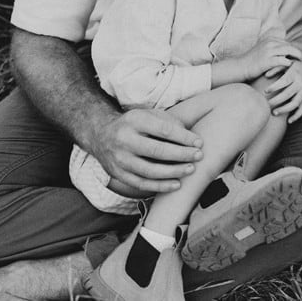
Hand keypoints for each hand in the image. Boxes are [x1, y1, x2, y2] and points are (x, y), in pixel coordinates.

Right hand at [89, 107, 203, 193]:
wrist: (102, 135)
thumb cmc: (135, 124)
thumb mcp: (149, 115)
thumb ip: (169, 122)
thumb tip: (190, 138)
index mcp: (134, 120)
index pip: (164, 130)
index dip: (184, 137)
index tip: (199, 142)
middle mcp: (125, 140)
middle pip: (157, 150)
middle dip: (181, 154)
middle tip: (199, 156)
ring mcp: (120, 159)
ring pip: (150, 170)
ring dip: (174, 172)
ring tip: (191, 169)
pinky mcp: (118, 174)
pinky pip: (142, 184)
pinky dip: (161, 186)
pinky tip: (176, 184)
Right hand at [241, 36, 301, 79]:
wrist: (240, 66)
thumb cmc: (251, 61)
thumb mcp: (262, 50)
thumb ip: (272, 48)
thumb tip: (284, 52)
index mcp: (269, 40)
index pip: (286, 43)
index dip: (293, 49)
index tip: (298, 55)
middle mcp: (270, 43)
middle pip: (290, 46)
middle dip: (297, 52)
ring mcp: (269, 51)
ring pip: (289, 51)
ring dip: (296, 57)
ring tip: (301, 63)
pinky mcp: (268, 61)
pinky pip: (284, 61)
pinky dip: (289, 64)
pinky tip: (292, 68)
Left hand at [265, 58, 301, 122]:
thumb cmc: (296, 65)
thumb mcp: (287, 63)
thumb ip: (276, 68)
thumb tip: (266, 75)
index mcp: (295, 74)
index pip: (284, 81)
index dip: (275, 87)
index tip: (265, 91)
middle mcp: (300, 84)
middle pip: (288, 94)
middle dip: (276, 100)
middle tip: (266, 105)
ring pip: (295, 103)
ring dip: (284, 109)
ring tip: (274, 113)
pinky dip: (297, 116)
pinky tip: (289, 121)